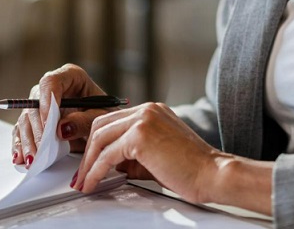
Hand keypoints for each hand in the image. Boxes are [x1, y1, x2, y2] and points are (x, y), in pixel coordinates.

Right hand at [11, 64, 111, 165]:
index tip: (49, 124)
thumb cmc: (105, 114)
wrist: (104, 126)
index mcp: (70, 76)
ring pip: (26, 119)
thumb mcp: (102, 117)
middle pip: (35, 103)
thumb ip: (84, 121)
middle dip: (38, 129)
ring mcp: (41, 104)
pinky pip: (22, 131)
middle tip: (42, 148)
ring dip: (28, 141)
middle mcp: (52, 88)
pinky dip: (22, 146)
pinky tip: (23, 158)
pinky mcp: (35, 121)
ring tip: (33, 159)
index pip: (51, 82)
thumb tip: (60, 129)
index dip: (46, 102)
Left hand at [71, 102, 224, 203]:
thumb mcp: (156, 156)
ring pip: (100, 138)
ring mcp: (144, 119)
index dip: (96, 143)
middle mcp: (147, 109)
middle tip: (81, 175)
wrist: (212, 173)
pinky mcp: (140, 136)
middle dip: (87, 152)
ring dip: (88, 163)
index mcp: (152, 111)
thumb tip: (109, 164)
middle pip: (101, 125)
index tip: (87, 161)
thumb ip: (132, 155)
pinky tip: (93, 183)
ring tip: (83, 182)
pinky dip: (96, 171)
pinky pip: (108, 155)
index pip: (112, 120)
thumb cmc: (191, 168)